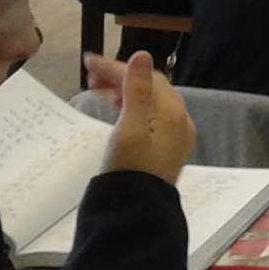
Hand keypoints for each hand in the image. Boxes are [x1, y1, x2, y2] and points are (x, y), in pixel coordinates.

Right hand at [89, 51, 192, 183]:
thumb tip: (142, 55)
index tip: (88, 63)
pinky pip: (152, 117)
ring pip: (152, 102)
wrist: (135, 215)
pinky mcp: (166, 149)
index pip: (147, 78)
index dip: (116, 67)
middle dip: (121, 78)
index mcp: (174, 113)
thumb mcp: (130, 128)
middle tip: (90, 78)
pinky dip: (134, 107)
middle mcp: (180, 121)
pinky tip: (119, 109)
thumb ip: (137, 90)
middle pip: (151, 87)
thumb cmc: (129, 170)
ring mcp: (175, 136)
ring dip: (126, 91)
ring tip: (101, 91)